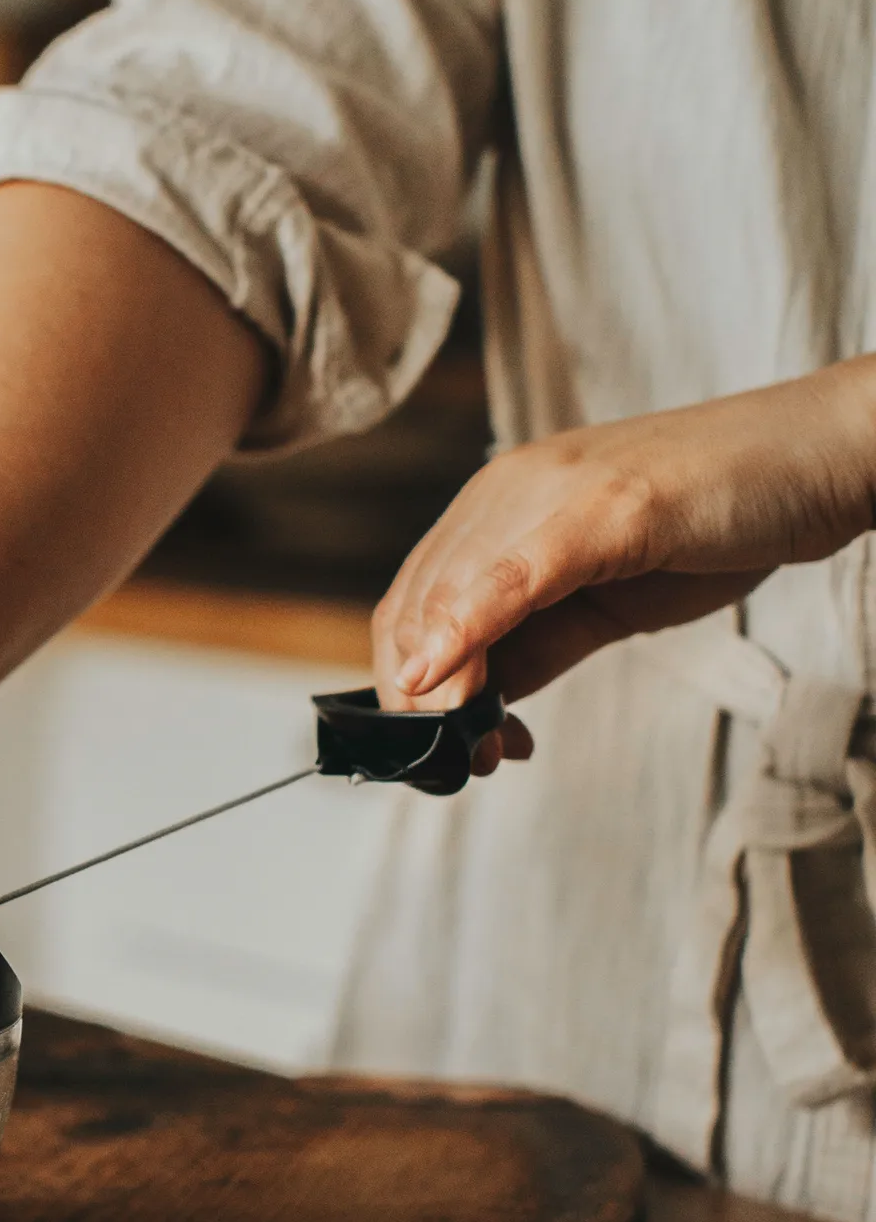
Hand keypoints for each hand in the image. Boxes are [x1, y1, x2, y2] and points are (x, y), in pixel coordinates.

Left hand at [373, 361, 875, 748]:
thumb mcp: (607, 599)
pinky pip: (516, 573)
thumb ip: (537, 642)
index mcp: (499, 506)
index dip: (409, 684)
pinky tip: (446, 678)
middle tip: (454, 760)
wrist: (812, 461)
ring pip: (451, 592)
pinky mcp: (605, 507)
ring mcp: (551, 493)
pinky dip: (468, 627)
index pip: (414, 601)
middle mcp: (507, 491)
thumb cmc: (713, 523)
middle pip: (417, 604)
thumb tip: (478, 700)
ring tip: (472, 749)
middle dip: (421, 699)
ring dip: (446, 687)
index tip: (438, 745)